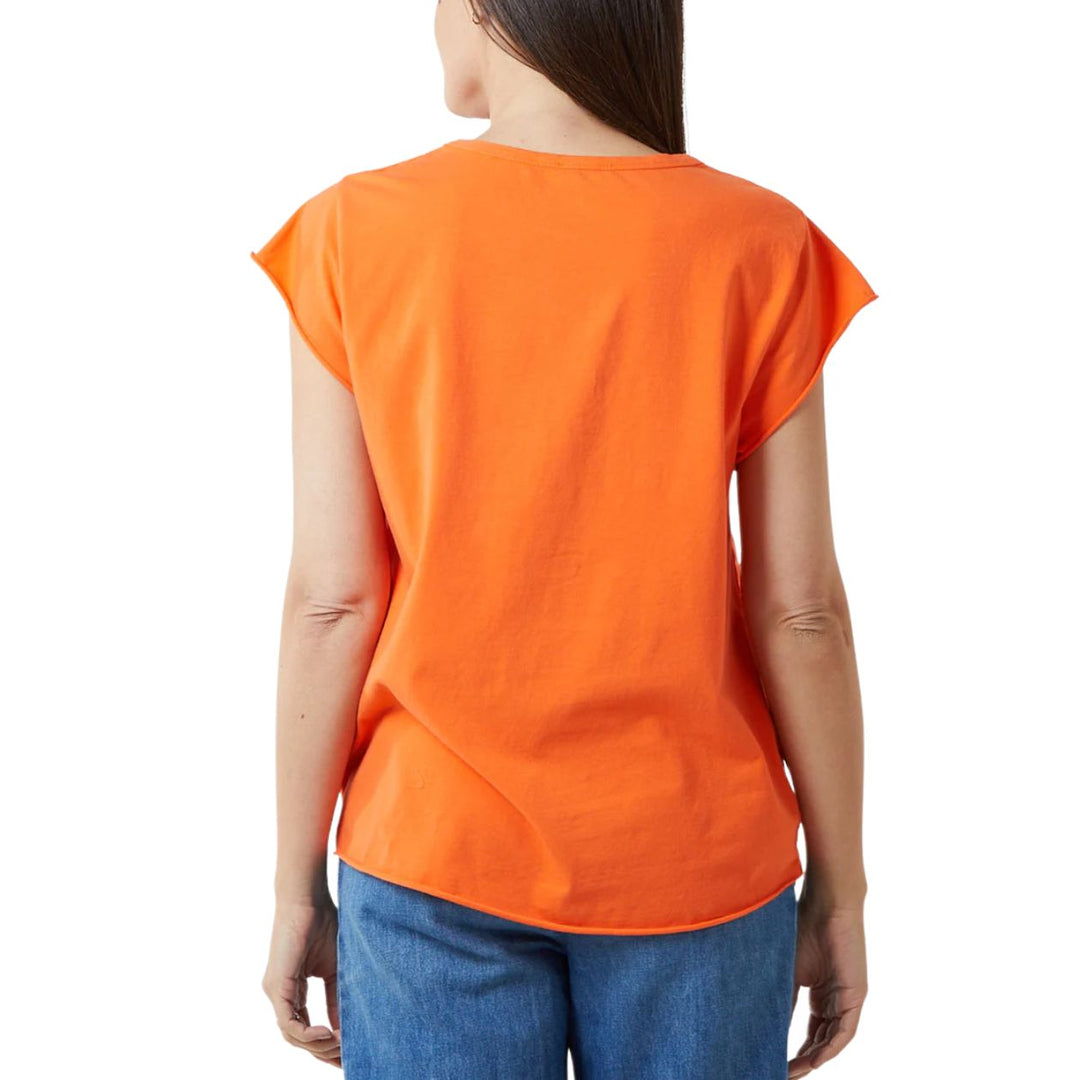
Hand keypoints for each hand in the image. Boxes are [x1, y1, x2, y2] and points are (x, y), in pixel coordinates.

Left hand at [262, 897, 341, 1067]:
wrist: (309, 898)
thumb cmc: (323, 924)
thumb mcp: (335, 969)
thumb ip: (337, 998)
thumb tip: (345, 1028)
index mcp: (293, 991)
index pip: (305, 1028)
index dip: (324, 1046)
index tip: (347, 1055)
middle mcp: (281, 995)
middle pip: (299, 1038)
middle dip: (323, 1052)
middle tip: (346, 1059)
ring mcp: (276, 992)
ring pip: (293, 1035)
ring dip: (318, 1046)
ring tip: (342, 1046)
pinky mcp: (277, 986)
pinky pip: (288, 1022)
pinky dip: (308, 1034)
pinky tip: (328, 1035)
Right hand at [788, 893, 866, 1076]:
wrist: (826, 904)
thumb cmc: (803, 927)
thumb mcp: (788, 971)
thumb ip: (784, 999)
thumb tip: (767, 1026)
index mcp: (820, 993)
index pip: (810, 1031)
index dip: (794, 1051)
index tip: (774, 1062)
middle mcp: (836, 1000)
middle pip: (821, 1041)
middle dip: (803, 1061)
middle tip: (782, 1074)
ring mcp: (848, 999)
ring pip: (832, 1040)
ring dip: (814, 1059)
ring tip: (792, 1072)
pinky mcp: (857, 995)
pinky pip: (845, 1032)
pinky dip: (830, 1048)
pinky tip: (814, 1061)